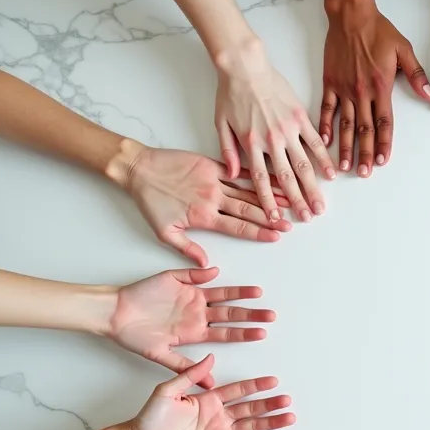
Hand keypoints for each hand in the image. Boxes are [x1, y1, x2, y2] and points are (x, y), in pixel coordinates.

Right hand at [107, 267, 273, 384]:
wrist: (112, 315)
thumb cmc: (133, 337)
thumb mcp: (161, 357)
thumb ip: (186, 367)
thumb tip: (211, 384)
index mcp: (195, 332)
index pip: (226, 333)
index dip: (244, 333)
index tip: (262, 333)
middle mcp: (197, 315)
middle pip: (230, 314)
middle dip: (251, 315)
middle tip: (272, 315)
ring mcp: (190, 298)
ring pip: (221, 296)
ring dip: (239, 295)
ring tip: (259, 294)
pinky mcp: (179, 281)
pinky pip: (197, 278)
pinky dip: (209, 275)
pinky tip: (222, 274)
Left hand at [122, 355, 292, 429]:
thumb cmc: (149, 417)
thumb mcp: (167, 391)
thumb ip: (189, 376)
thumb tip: (210, 358)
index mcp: (209, 403)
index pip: (239, 393)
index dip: (256, 387)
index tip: (274, 382)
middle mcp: (216, 422)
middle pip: (250, 415)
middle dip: (270, 410)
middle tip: (288, 405)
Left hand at [126, 146, 291, 266]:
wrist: (139, 169)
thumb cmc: (149, 201)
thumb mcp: (163, 232)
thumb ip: (187, 248)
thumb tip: (206, 265)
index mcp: (204, 216)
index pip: (238, 227)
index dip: (259, 233)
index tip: (275, 237)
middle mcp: (213, 199)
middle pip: (249, 210)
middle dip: (272, 218)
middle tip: (290, 224)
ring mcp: (214, 180)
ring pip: (248, 191)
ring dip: (269, 197)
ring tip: (289, 202)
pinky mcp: (211, 165)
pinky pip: (238, 172)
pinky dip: (256, 175)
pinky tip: (270, 177)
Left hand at [214, 42, 333, 222]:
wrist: (245, 65)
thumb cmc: (231, 92)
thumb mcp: (220, 123)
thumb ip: (227, 151)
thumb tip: (233, 174)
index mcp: (251, 144)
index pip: (261, 181)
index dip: (269, 202)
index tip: (276, 218)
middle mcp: (272, 140)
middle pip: (287, 178)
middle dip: (298, 201)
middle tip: (308, 217)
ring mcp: (288, 129)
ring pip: (304, 164)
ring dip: (313, 187)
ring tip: (321, 204)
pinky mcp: (300, 117)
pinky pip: (315, 142)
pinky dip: (324, 159)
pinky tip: (331, 173)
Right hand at [321, 0, 429, 177]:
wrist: (351, 17)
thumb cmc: (378, 31)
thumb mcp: (404, 50)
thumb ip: (416, 76)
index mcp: (381, 87)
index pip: (384, 123)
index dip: (384, 144)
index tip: (383, 161)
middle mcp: (362, 92)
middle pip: (364, 129)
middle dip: (365, 153)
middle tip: (364, 172)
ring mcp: (344, 89)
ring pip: (344, 124)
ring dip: (345, 146)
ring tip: (343, 166)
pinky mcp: (330, 82)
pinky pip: (326, 108)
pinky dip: (325, 125)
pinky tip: (325, 141)